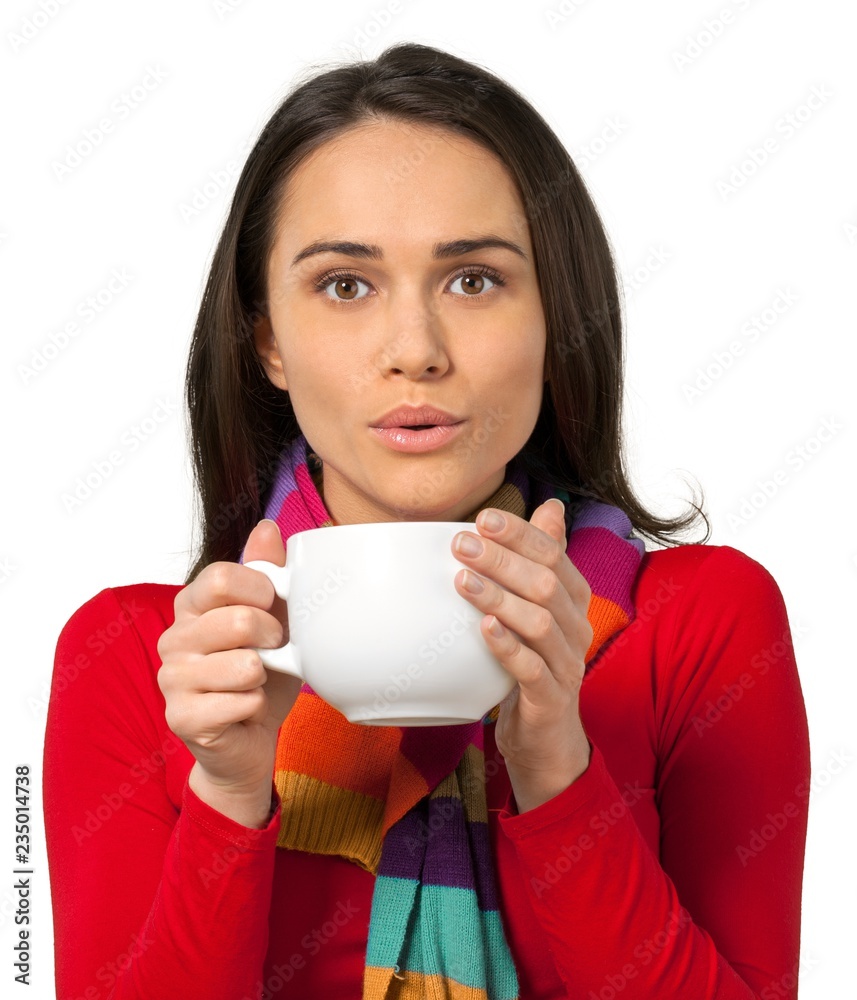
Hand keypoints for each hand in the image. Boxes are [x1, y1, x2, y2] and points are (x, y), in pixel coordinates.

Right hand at [156, 519, 301, 825]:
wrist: (250, 736)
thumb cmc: (261, 672)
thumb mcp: (273, 615)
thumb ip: (267, 570)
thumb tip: (267, 526)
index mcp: (191, 605)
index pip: (221, 577)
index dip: (261, 591)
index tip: (273, 606)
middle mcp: (173, 638)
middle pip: (236, 619)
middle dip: (272, 637)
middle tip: (273, 651)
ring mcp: (172, 679)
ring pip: (244, 665)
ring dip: (265, 676)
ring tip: (256, 681)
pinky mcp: (182, 717)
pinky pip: (242, 701)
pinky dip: (258, 705)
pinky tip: (246, 708)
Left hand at [451, 499, 593, 809]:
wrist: (546, 737)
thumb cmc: (534, 661)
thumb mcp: (537, 607)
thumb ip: (543, 560)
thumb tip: (550, 505)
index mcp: (575, 600)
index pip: (555, 555)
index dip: (520, 534)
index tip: (482, 518)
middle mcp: (578, 627)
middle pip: (547, 584)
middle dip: (503, 560)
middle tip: (461, 544)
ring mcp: (568, 665)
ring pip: (541, 623)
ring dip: (500, 598)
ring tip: (462, 581)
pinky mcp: (551, 699)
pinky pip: (532, 669)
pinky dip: (508, 646)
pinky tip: (484, 629)